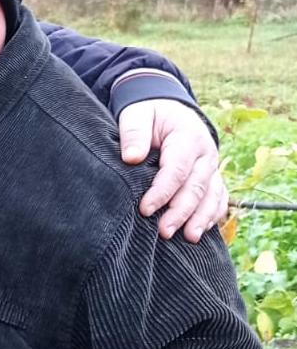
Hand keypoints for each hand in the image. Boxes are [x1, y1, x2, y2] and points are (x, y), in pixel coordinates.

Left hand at [118, 99, 227, 241]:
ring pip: (212, 196)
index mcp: (188, 137)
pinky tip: (199, 231)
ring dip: (200, 219)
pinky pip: (218, 198)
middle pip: (196, 187)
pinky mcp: (212, 177)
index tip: (145, 209)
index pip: (176, 169)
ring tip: (187, 238)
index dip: (162, 191)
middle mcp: (206, 154)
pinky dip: (212, 216)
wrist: (170, 110)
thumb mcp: (138, 115)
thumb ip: (134, 133)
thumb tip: (131, 158)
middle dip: (181, 212)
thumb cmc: (149, 114)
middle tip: (163, 231)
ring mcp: (212, 167)